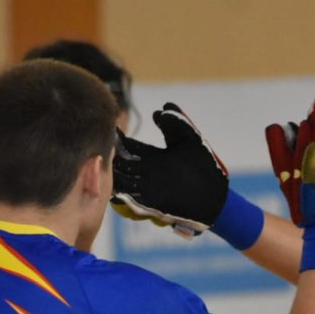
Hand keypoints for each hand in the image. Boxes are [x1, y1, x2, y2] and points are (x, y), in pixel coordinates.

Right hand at [111, 104, 228, 237]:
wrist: (215, 195)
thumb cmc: (205, 165)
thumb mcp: (191, 140)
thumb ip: (177, 123)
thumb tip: (160, 109)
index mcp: (153, 156)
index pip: (129, 146)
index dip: (118, 139)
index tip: (108, 129)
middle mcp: (146, 172)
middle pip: (121, 163)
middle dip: (110, 157)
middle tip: (99, 148)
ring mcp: (147, 189)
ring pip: (121, 181)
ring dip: (112, 176)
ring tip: (102, 168)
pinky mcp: (151, 204)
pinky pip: (131, 201)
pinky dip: (122, 196)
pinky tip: (116, 189)